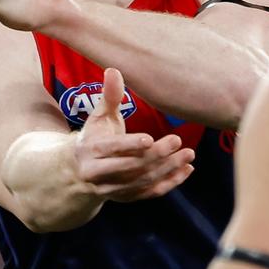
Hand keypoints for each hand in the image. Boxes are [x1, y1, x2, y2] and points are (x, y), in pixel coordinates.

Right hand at [75, 68, 194, 201]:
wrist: (80, 170)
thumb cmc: (95, 135)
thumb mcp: (99, 116)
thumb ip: (108, 96)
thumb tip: (113, 70)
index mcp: (90, 150)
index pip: (111, 149)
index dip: (130, 145)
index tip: (150, 139)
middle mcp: (98, 173)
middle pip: (130, 167)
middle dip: (155, 155)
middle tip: (177, 140)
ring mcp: (112, 189)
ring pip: (142, 181)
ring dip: (167, 169)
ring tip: (188, 154)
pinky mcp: (126, 198)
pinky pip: (149, 193)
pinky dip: (169, 183)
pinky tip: (186, 170)